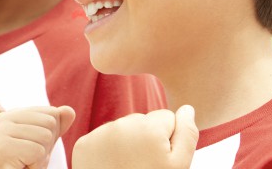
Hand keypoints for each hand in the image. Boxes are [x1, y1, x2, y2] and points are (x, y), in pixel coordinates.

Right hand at [0, 106, 74, 168]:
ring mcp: (1, 131)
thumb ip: (54, 128)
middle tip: (27, 158)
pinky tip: (20, 167)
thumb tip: (69, 110)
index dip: (50, 136)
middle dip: (46, 146)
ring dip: (40, 157)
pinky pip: (38, 151)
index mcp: (12, 115)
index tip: (31, 149)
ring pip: (45, 136)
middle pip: (50, 123)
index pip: (51, 113)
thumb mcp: (40, 146)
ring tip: (23, 163)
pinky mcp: (3, 146)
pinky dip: (34, 165)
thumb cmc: (18, 167)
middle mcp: (4, 118)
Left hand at [72, 105, 197, 168]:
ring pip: (123, 129)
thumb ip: (188, 134)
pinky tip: (112, 168)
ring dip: (128, 144)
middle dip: (147, 139)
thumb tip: (187, 109)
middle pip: (143, 121)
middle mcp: (121, 124)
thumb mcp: (179, 166)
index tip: (161, 159)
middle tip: (145, 165)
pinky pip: (103, 138)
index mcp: (148, 127)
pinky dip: (108, 150)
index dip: (169, 140)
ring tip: (129, 168)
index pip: (167, 117)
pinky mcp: (83, 145)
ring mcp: (99, 134)